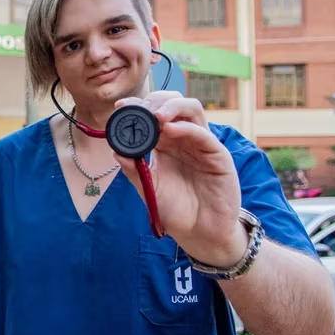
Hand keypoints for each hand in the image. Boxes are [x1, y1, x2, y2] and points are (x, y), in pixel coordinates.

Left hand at [112, 91, 246, 265]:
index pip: (153, 113)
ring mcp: (201, 144)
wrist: (200, 234)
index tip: (120, 105)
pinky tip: (170, 130)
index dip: (138, 105)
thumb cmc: (175, 210)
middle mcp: (183, 138)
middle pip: (173, 103)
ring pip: (191, 109)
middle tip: (138, 109)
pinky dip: (186, 128)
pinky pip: (204, 134)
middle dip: (154, 101)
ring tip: (155, 116)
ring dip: (172, 106)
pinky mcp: (218, 155)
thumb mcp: (149, 189)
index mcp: (165, 143)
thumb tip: (116, 151)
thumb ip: (133, 170)